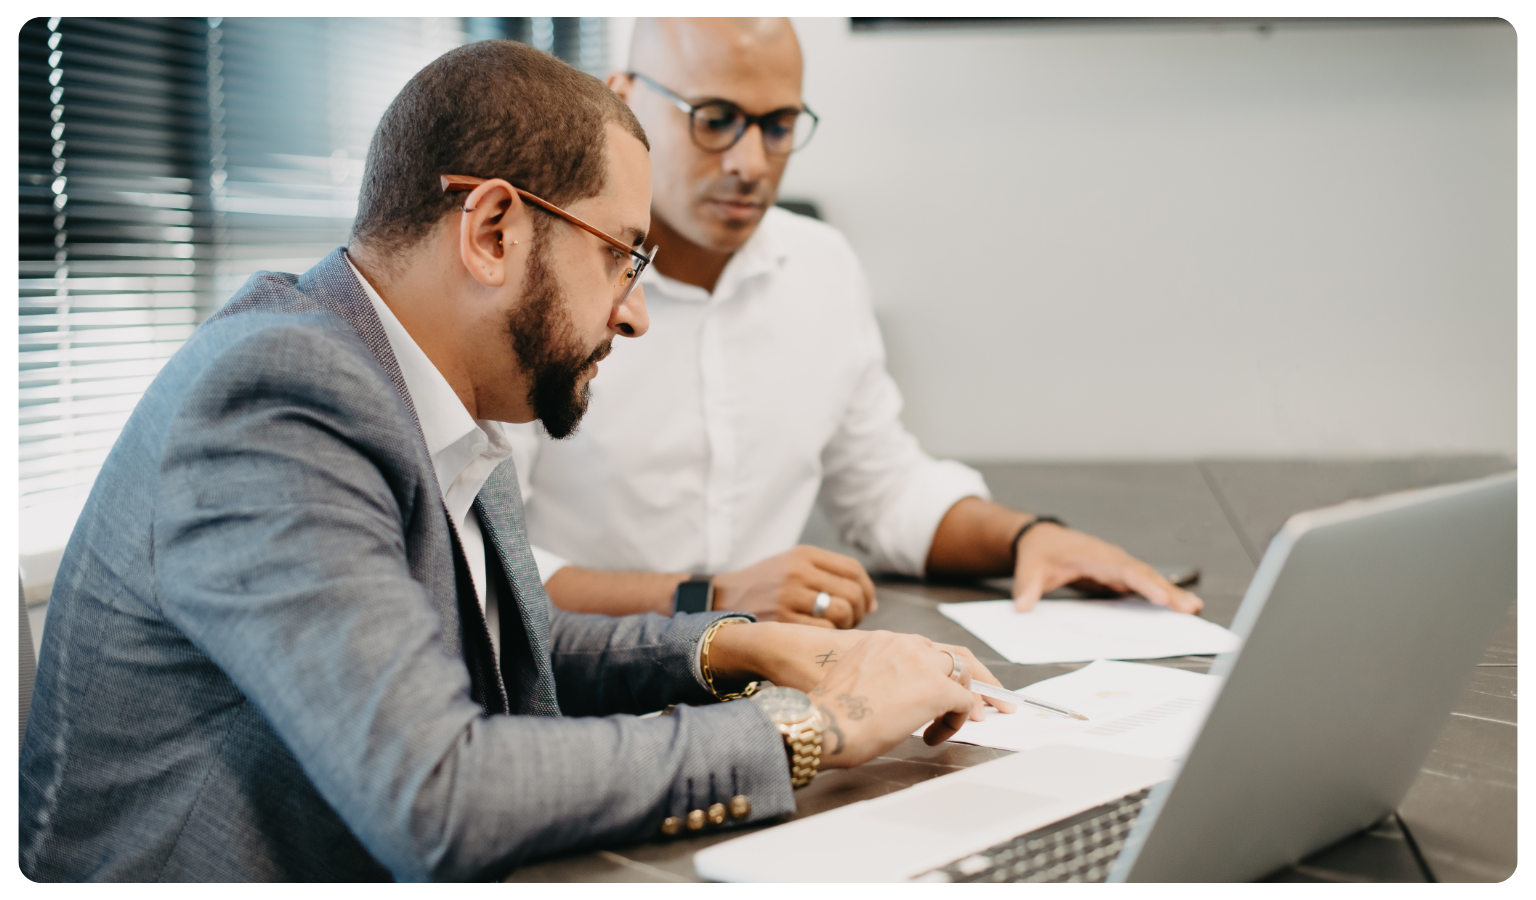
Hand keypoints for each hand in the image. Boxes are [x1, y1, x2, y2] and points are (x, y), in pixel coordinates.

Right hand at [712, 545, 876, 628]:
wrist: (721, 598)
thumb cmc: (766, 586)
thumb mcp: (792, 565)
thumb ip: (828, 574)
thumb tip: (869, 601)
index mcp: (804, 555)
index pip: (853, 569)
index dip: (867, 590)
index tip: (868, 605)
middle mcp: (798, 572)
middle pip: (852, 592)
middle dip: (859, 611)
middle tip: (852, 621)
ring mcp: (790, 596)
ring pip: (842, 611)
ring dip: (847, 625)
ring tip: (836, 629)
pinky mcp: (782, 620)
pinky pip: (823, 631)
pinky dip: (829, 636)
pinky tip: (822, 637)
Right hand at [716, 624, 1008, 722]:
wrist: (821, 722)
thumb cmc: (827, 711)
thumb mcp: (853, 680)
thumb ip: (879, 678)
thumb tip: (891, 699)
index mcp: (884, 641)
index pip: (927, 648)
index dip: (945, 667)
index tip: (954, 681)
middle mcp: (906, 644)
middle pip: (955, 656)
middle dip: (976, 678)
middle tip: (991, 698)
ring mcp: (923, 665)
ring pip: (963, 676)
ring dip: (966, 701)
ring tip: (967, 719)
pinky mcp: (936, 690)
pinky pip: (963, 703)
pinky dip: (957, 721)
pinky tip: (938, 734)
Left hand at [1013, 523, 1203, 613]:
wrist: (1041, 539)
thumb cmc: (1040, 550)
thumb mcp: (1030, 567)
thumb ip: (1027, 586)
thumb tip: (1023, 606)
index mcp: (1095, 554)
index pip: (1124, 569)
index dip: (1144, 583)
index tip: (1162, 597)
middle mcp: (1111, 559)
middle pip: (1144, 575)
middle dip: (1168, 591)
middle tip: (1189, 607)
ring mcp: (1116, 567)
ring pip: (1147, 581)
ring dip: (1169, 594)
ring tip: (1192, 609)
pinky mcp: (1116, 576)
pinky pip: (1140, 586)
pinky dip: (1158, 596)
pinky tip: (1174, 609)